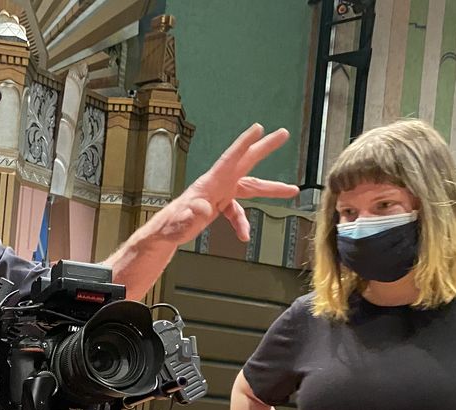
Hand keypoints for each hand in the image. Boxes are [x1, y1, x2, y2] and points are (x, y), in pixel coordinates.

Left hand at [152, 124, 299, 245]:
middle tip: (283, 133)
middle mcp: (216, 185)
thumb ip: (189, 217)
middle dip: (264, 148)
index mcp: (208, 185)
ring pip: (249, 187)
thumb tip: (202, 209)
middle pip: (245, 163)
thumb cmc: (168, 228)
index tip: (258, 128)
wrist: (163, 235)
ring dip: (270, 190)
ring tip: (292, 191)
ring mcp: (219, 194)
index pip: (229, 160)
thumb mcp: (178, 225)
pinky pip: (237, 211)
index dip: (243, 144)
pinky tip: (244, 236)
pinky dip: (242, 223)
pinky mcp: (219, 205)